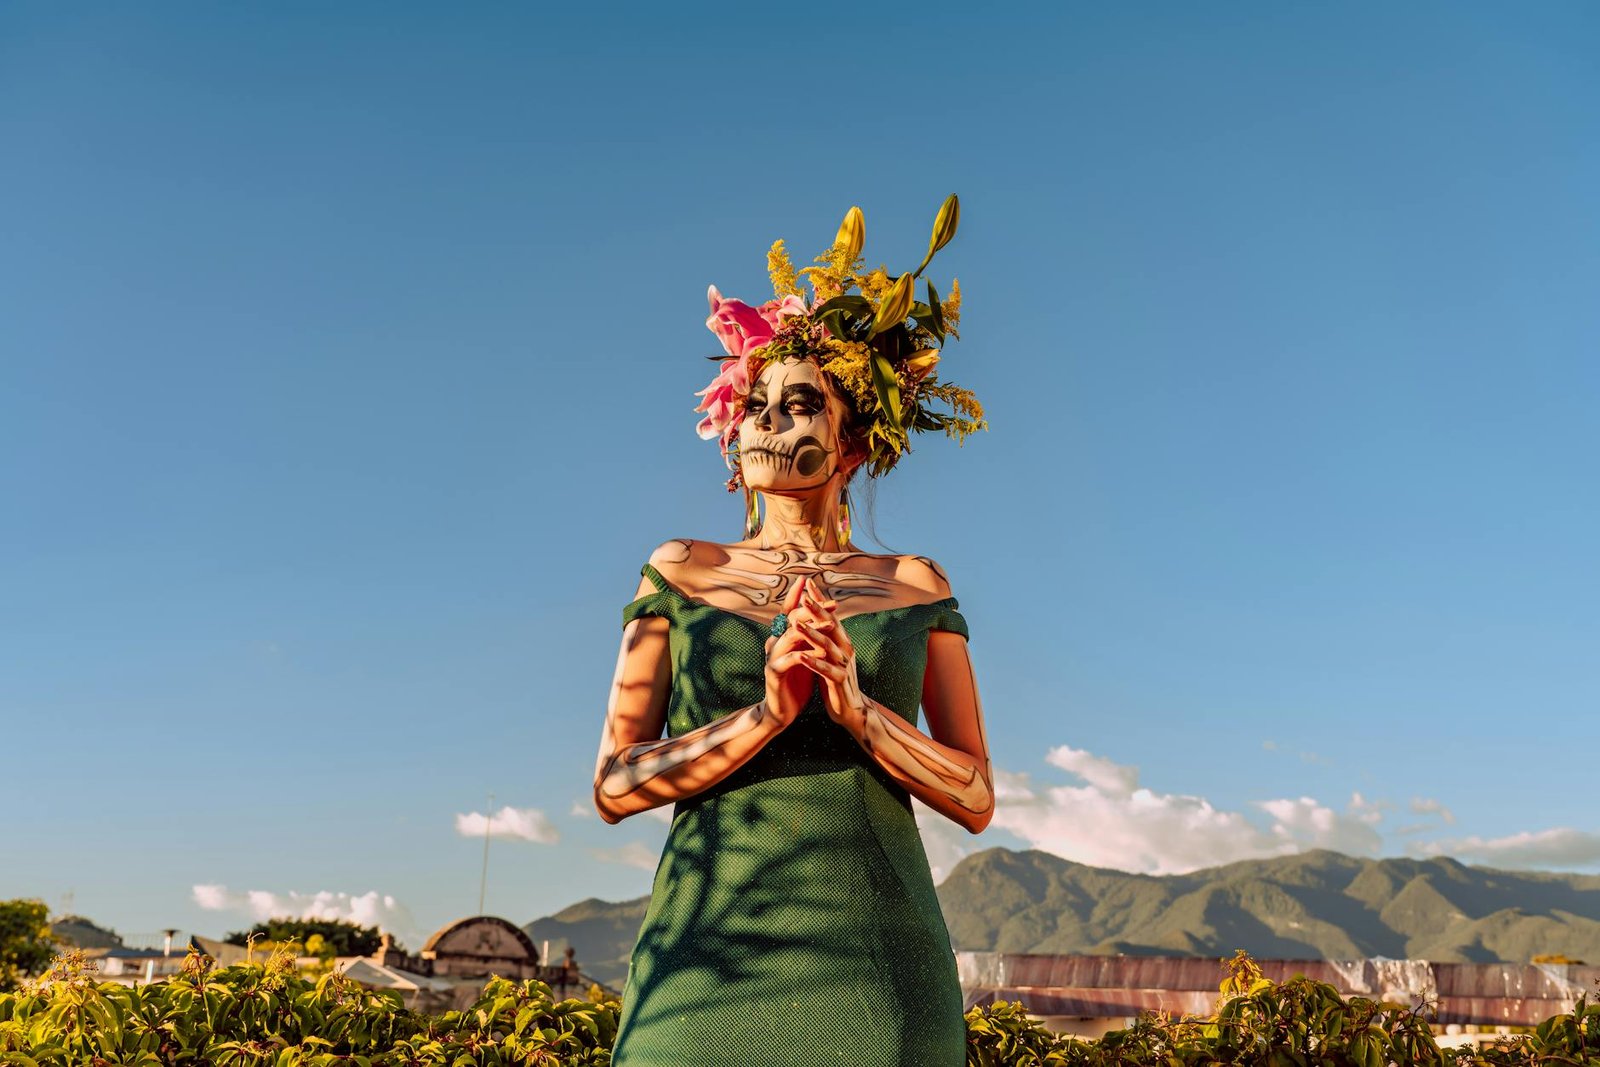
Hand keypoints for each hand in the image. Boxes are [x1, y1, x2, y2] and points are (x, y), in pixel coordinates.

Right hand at [762, 577, 816, 728]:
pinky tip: (820, 652)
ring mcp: (772, 657)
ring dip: (811, 629)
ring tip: (829, 624)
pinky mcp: (774, 673)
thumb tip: (823, 617)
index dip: (800, 598)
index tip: (815, 585)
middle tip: (833, 603)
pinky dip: (805, 655)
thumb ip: (808, 638)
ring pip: (791, 637)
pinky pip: (790, 660)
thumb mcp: (805, 655)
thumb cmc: (795, 682)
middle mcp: (774, 642)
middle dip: (812, 610)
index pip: (790, 613)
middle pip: (791, 620)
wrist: (781, 711)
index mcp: (782, 637)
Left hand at [791, 582, 868, 736]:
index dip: (820, 600)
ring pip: (827, 646)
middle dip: (817, 611)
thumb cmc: (835, 680)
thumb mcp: (829, 656)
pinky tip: (802, 657)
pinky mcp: (839, 682)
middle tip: (803, 597)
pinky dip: (814, 663)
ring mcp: (843, 665)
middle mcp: (845, 650)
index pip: (830, 616)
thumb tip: (812, 618)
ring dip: (812, 635)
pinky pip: (826, 671)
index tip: (808, 583)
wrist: (850, 709)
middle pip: (831, 626)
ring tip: (797, 625)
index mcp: (842, 642)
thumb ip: (823, 638)